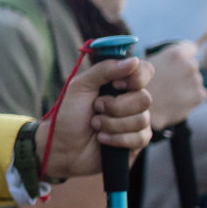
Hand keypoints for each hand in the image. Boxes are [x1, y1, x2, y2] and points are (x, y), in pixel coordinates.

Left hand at [49, 56, 153, 178]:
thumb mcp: (80, 86)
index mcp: (119, 84)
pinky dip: (116, 138)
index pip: (144, 72)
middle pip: (144, 98)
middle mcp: (131, 102)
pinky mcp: (136, 143)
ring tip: (95, 125)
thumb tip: (133, 60)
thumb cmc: (69, 115)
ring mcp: (136, 122)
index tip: (116, 84)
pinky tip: (102, 139)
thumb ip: (104, 70)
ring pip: (142, 119)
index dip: (136, 77)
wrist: (61, 147)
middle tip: (96, 109)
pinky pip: (139, 138)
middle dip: (115, 106)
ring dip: (111, 123)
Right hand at [145, 41, 204, 130]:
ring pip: (194, 81)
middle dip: (182, 72)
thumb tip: (172, 61)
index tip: (176, 63)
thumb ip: (162, 60)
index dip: (183, 55)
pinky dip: (189, 98)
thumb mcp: (143, 66)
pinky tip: (174, 102)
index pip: (190, 48)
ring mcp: (196, 81)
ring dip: (185, 86)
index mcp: (175, 54)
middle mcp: (189, 65)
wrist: (138, 111)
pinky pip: (198, 94)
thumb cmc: (136, 87)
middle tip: (166, 83)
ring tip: (168, 95)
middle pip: (191, 65)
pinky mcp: (199, 96)